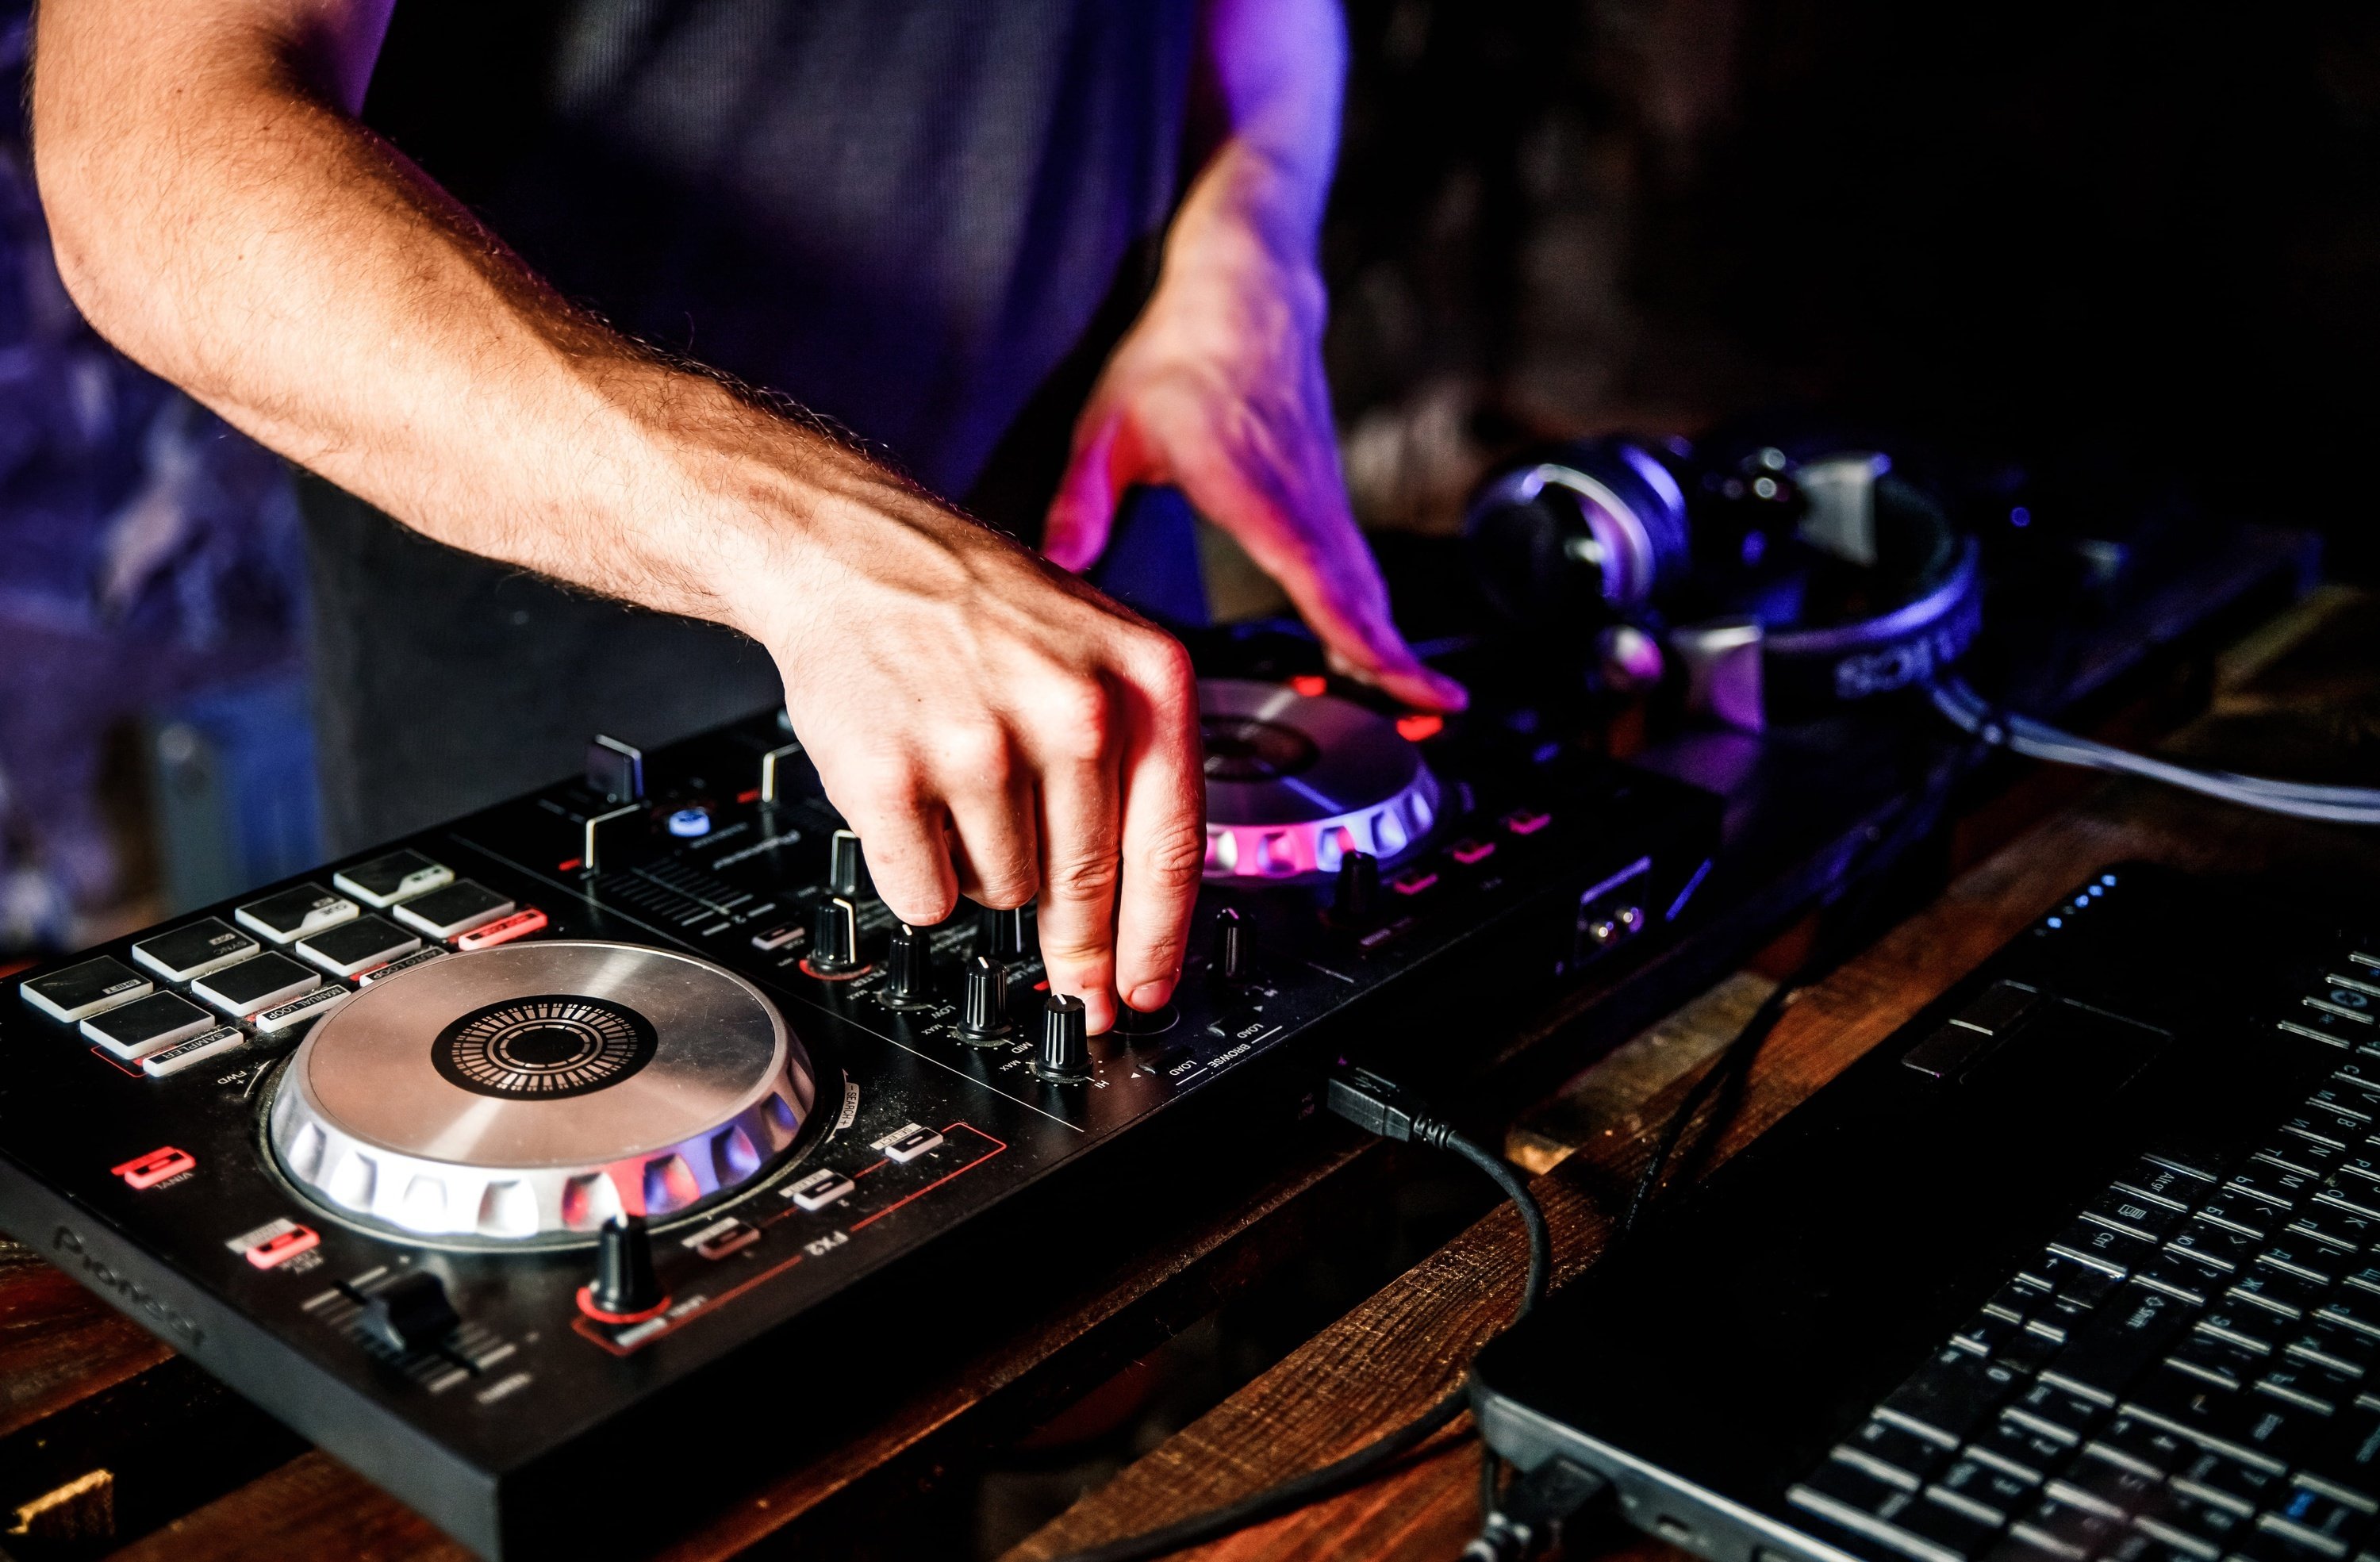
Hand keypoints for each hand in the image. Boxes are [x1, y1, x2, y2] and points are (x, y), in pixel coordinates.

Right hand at [731, 447, 1204, 1032]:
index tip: (1149, 993)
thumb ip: (1133, 763)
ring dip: (984, 868)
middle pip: (1086, 884)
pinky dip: (919, 872)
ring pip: (1003, 892)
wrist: (849, 551)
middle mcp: (1072, 709)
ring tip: (962, 789)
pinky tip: (915, 802)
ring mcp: (978, 743)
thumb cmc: (977, 607)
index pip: (1170, 847)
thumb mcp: (1096, 652)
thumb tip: (1138, 912)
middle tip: (1073, 975)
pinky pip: (926, 893)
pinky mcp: (891, 775)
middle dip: (1076, 940)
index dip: (1160, 939)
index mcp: (1144, 677)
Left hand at [1043, 161, 1465, 712]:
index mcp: (1261, 496)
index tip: (1413, 693)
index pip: (1328, 589)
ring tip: (1412, 702)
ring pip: (1364, 584)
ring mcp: (1322, 496)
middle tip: (1429, 723)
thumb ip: (1084, 498)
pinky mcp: (1321, 490)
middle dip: (1398, 667)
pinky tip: (1361, 642)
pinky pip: (1352, 563)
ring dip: (1386, 641)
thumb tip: (1059, 561)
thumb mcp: (1111, 423)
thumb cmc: (1181, 348)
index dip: (1369, 649)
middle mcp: (1306, 501)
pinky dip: (1366, 608)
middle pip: (1364, 600)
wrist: (1243, 283)